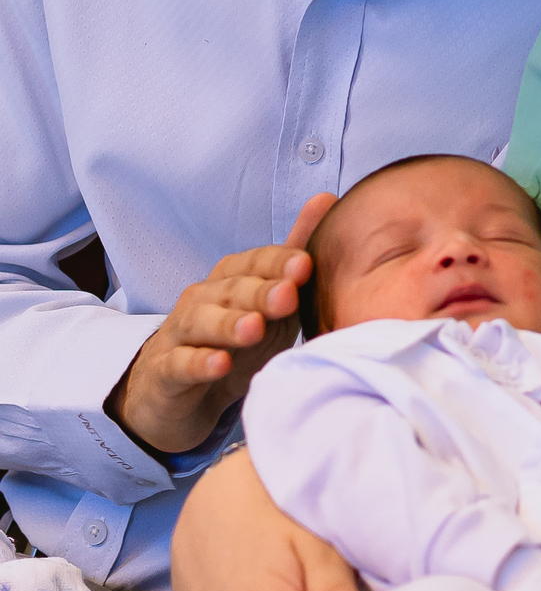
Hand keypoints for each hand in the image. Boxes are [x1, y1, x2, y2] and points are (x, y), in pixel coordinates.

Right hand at [109, 193, 336, 454]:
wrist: (176, 391)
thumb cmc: (232, 341)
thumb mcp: (269, 301)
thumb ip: (293, 256)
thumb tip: (326, 198)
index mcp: (230, 279)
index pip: (255, 263)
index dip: (278, 263)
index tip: (306, 264)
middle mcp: (203, 298)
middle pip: (231, 290)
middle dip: (260, 291)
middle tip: (288, 295)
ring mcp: (180, 334)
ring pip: (201, 322)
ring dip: (227, 324)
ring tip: (254, 327)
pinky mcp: (165, 371)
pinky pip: (180, 364)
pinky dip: (199, 363)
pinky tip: (219, 364)